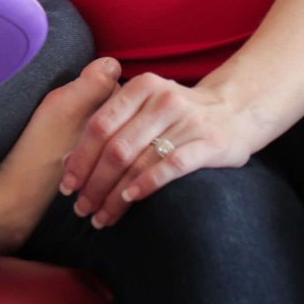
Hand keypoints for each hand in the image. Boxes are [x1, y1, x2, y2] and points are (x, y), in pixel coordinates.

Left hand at [60, 75, 262, 229]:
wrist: (237, 110)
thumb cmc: (179, 114)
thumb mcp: (145, 106)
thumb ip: (111, 124)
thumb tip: (67, 159)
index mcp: (141, 88)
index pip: (100, 125)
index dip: (80, 158)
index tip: (67, 186)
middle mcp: (162, 100)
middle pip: (116, 147)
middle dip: (94, 182)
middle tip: (81, 208)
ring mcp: (188, 120)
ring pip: (139, 160)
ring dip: (115, 193)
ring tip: (102, 216)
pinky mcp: (210, 142)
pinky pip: (172, 166)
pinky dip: (148, 183)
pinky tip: (131, 199)